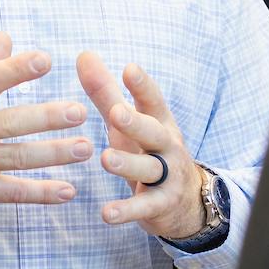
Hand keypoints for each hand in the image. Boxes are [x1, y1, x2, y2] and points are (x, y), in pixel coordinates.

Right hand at [0, 34, 94, 225]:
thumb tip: (7, 35)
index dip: (17, 69)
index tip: (46, 60)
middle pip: (11, 122)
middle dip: (48, 117)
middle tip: (81, 111)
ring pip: (17, 157)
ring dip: (55, 154)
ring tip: (86, 148)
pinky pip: (12, 193)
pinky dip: (42, 193)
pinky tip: (68, 191)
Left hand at [77, 51, 205, 241]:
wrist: (185, 201)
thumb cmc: (147, 151)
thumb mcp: (127, 123)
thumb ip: (106, 92)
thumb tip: (84, 54)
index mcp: (158, 122)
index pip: (152, 101)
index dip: (142, 86)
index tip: (129, 68)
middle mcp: (167, 146)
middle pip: (154, 132)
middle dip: (137, 122)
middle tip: (116, 113)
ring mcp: (167, 177)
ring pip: (150, 168)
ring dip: (128, 164)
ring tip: (106, 159)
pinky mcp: (161, 205)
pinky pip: (144, 207)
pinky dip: (126, 211)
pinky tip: (106, 214)